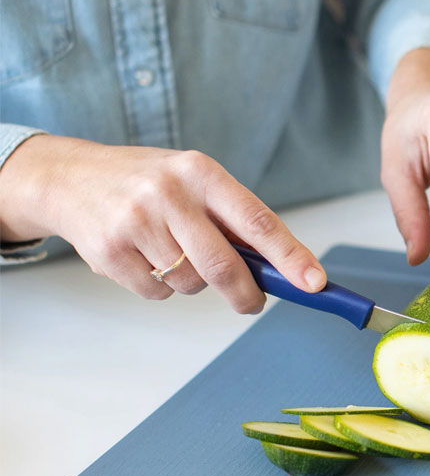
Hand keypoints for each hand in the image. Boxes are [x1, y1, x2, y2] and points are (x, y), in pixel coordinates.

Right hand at [0, 135, 326, 312]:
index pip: (257, 221)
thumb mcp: (193, 182)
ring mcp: (135, 223)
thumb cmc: (147, 183)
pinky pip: (157, 294)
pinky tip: (143, 258)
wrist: (68, 177)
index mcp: (201, 172)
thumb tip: (281, 268)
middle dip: (246, 295)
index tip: (315, 283)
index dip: (290, 256)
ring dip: (192, 283)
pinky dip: (161, 288)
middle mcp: (169, 194)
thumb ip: (232, 221)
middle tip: (253, 304)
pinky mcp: (109, 252)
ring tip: (169, 252)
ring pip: (190, 283)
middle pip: (223, 265)